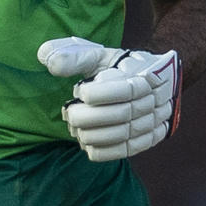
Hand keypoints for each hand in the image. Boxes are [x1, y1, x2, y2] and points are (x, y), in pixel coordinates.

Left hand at [38, 36, 181, 160]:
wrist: (143, 82)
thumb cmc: (113, 66)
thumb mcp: (97, 54)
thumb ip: (73, 56)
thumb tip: (49, 61)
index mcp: (145, 72)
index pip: (127, 88)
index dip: (100, 93)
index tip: (79, 91)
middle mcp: (156, 98)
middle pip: (123, 114)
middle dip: (90, 117)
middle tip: (70, 113)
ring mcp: (155, 120)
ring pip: (125, 134)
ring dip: (93, 134)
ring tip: (75, 127)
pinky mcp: (150, 138)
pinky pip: (128, 150)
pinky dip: (104, 151)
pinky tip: (86, 143)